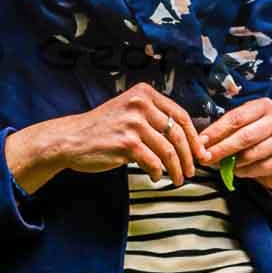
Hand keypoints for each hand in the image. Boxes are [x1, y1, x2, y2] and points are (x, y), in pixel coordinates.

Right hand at [5, 83, 208, 192]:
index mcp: (144, 94)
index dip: (194, 137)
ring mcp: (132, 123)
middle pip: (178, 133)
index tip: (200, 152)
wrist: (71, 139)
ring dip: (176, 169)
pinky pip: (153, 162)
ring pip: (168, 150)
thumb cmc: (103, 129)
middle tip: (193, 170)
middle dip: (189, 156)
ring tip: (178, 178)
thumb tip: (188, 138)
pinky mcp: (125, 143)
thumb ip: (155, 117)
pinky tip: (156, 177)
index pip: (180, 115)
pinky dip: (158, 172)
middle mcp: (140, 105)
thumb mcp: (130, 111)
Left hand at [199, 98, 271, 190]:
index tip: (201, 142)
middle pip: (244, 136)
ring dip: (232, 162)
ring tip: (222, 165)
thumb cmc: (255, 138)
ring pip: (251, 154)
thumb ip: (224, 131)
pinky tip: (238, 171)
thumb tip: (201, 143)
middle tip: (204, 158)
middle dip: (221, 148)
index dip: (216, 131)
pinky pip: (259, 168)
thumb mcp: (241, 127)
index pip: (237, 118)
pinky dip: (244, 172)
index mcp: (264, 105)